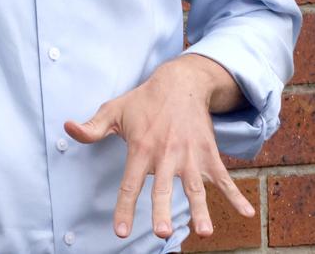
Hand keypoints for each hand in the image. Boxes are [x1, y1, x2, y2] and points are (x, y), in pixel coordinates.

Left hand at [64, 55, 254, 239]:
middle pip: (163, 187)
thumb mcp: (114, 110)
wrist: (180, 82)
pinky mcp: (208, 153)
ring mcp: (190, 155)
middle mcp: (166, 153)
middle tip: (162, 232)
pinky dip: (236, 195)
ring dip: (201, 209)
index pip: (130, 183)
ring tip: (204, 232)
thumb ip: (92, 128)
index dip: (124, 208)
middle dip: (163, 209)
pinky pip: (224, 177)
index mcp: (141, 147)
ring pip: (195, 186)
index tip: (120, 232)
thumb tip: (67, 129)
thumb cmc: (143, 101)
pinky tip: (247, 214)